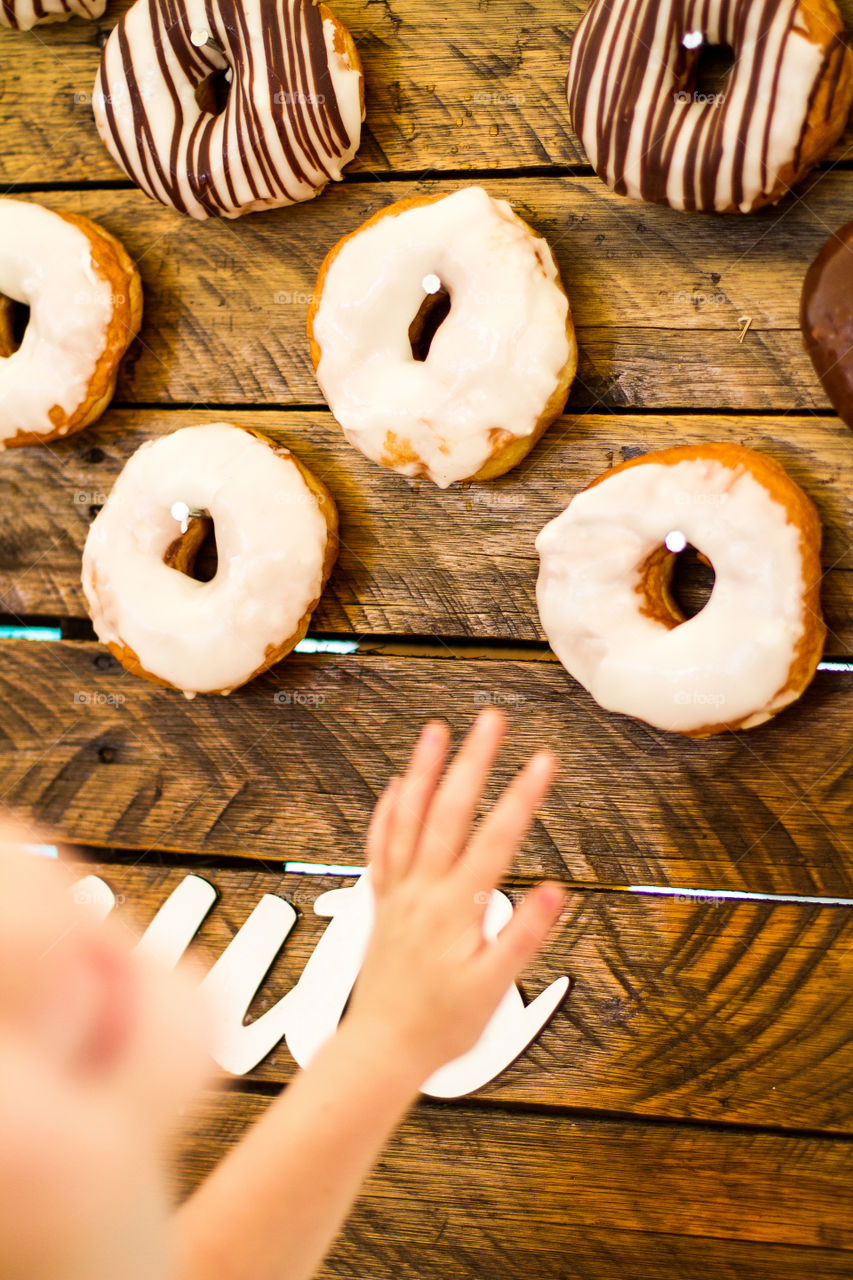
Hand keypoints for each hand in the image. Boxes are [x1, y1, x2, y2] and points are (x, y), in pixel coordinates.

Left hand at [346, 708, 565, 1084]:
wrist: (382, 1050)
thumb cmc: (440, 1024)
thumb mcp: (493, 988)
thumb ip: (522, 935)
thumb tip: (553, 890)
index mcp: (455, 908)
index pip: (496, 840)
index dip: (522, 796)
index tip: (545, 759)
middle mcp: (422, 890)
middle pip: (448, 812)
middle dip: (473, 761)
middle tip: (492, 719)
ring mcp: (397, 891)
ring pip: (407, 818)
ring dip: (423, 771)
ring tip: (437, 729)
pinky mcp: (381, 900)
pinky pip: (381, 845)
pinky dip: (388, 811)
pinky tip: (396, 785)